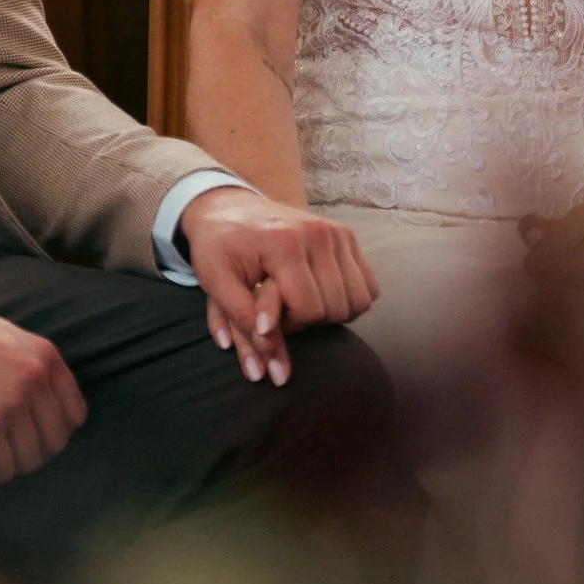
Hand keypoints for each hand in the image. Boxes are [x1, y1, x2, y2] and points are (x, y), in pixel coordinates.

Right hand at [0, 289, 86, 486]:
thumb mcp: (5, 336)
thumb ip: (31, 362)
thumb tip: (45, 394)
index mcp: (45, 355)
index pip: (75, 413)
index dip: (55, 433)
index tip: (33, 439)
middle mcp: (36, 378)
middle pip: (56, 441)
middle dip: (32, 455)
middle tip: (8, 453)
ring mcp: (13, 401)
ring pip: (30, 459)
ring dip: (10, 467)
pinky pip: (2, 468)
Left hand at [180, 186, 377, 385]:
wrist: (228, 206)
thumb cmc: (218, 247)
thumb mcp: (215, 285)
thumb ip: (241, 328)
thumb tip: (266, 376)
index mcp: (284, 242)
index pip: (309, 310)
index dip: (287, 327)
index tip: (262, 318)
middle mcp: (318, 233)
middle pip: (337, 308)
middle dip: (308, 322)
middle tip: (280, 312)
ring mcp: (337, 232)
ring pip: (359, 300)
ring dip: (332, 314)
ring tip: (299, 304)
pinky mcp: (347, 236)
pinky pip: (369, 286)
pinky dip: (349, 300)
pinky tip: (320, 295)